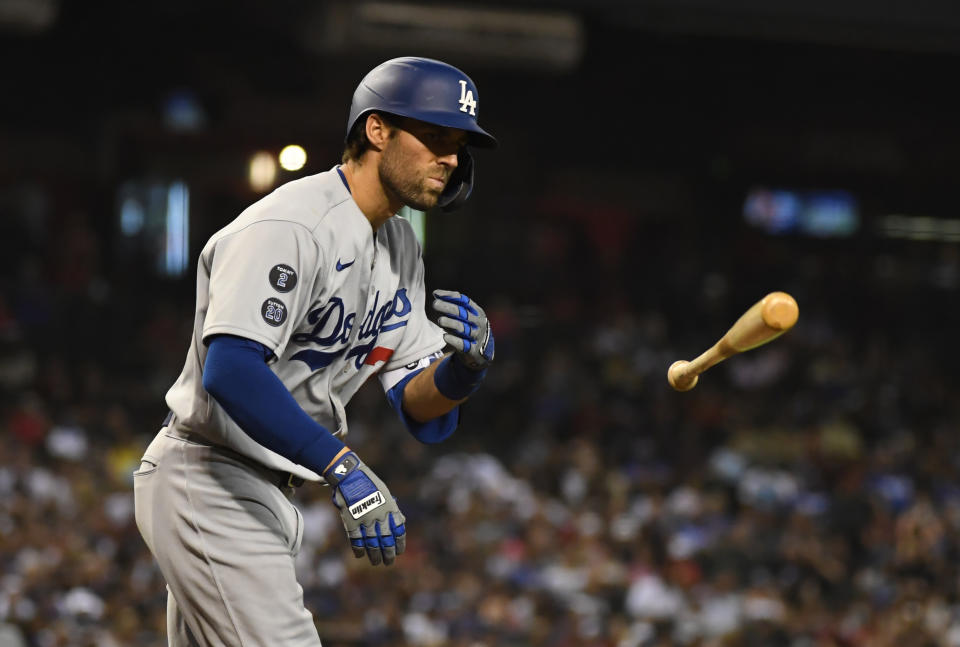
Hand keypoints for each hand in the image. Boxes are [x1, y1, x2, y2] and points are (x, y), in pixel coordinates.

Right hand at [323, 451, 405, 565]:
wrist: (350, 475)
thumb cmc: (369, 483)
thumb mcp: (385, 493)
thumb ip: (393, 509)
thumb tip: (401, 523)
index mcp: (390, 509)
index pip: (399, 531)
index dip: (399, 544)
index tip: (399, 552)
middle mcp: (380, 516)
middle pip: (386, 541)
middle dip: (388, 554)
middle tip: (388, 562)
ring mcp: (365, 520)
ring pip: (372, 544)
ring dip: (375, 555)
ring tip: (377, 562)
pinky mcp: (351, 522)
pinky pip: (356, 540)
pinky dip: (359, 549)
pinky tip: (360, 555)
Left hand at [432, 290, 494, 369]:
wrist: (483, 351)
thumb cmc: (470, 328)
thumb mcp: (466, 317)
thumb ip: (453, 306)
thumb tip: (436, 293)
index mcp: (477, 312)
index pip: (464, 301)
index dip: (450, 296)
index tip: (436, 294)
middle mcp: (478, 322)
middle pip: (463, 313)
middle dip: (448, 307)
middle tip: (435, 304)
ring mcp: (477, 336)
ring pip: (464, 328)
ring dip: (451, 323)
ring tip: (440, 320)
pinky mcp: (473, 349)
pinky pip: (463, 344)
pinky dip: (454, 340)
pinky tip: (445, 336)